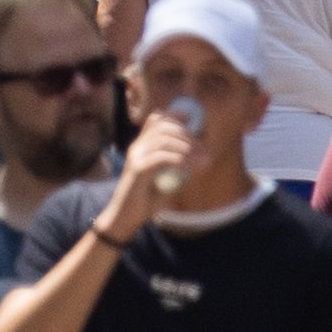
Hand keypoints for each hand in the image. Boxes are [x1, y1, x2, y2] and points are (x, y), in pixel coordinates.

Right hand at [106, 112, 201, 238]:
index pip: (155, 119)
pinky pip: (162, 157)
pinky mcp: (137, 169)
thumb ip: (180, 165)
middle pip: (163, 127)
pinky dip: (180, 160)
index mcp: (142, 146)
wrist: (127, 216)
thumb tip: (202, 156)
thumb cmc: (148, 199)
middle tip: (204, 151)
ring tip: (202, 160)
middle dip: (188, 135)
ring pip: (163, 140)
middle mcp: (137, 147)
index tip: (192, 120)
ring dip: (187, 147)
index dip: (174, 116)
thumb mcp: (168, 178)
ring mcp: (136, 157)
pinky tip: (191, 168)